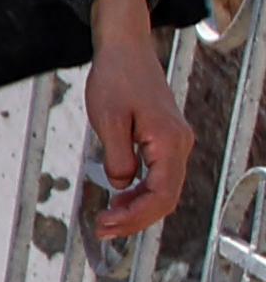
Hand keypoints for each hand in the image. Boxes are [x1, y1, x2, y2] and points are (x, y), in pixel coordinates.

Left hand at [85, 0, 193, 242]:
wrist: (126, 51)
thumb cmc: (115, 79)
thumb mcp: (107, 119)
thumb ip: (116, 157)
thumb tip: (120, 184)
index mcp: (169, 141)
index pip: (161, 193)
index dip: (134, 216)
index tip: (105, 224)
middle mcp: (180, 144)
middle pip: (165, 197)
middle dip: (135, 219)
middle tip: (101, 230)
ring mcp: (176, 143)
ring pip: (163, 189)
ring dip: (137, 208)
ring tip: (106, 220)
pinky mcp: (166, 140)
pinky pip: (158, 176)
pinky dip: (139, 192)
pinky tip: (118, 199)